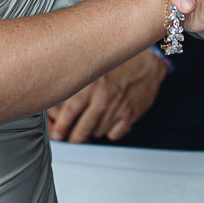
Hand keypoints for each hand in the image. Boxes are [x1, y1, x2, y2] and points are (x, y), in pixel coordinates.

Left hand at [49, 49, 168, 142]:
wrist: (148, 63)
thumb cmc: (117, 65)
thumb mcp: (92, 69)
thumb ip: (75, 86)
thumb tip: (55, 107)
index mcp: (89, 84)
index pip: (68, 113)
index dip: (59, 128)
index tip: (56, 134)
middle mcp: (102, 97)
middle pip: (81, 129)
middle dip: (73, 138)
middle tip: (69, 139)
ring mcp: (117, 108)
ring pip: (96, 132)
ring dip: (92, 131)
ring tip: (94, 120)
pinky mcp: (130, 116)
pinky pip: (113, 134)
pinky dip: (109, 131)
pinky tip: (109, 120)